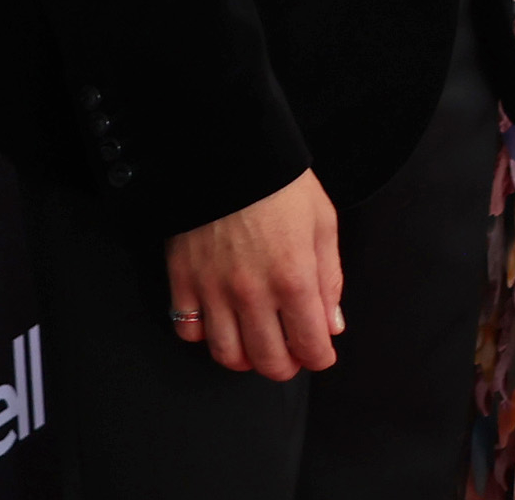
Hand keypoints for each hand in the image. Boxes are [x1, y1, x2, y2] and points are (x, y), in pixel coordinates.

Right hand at [164, 170, 342, 380]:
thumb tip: (332, 325)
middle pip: (269, 361)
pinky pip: (188, 329)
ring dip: (246, 358)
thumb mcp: (321, 222)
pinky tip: (218, 319)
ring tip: (255, 342)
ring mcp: (214, 289)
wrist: (226, 149)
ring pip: (227, 355)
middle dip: (286, 365)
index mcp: (294, 278)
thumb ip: (330, 278)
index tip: (320, 351)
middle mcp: (253, 292)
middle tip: (290, 353)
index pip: (311, 346)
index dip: (320, 357)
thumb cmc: (279, 182)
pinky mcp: (183, 278)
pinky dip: (203, 334)